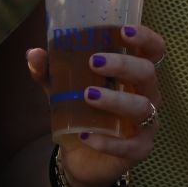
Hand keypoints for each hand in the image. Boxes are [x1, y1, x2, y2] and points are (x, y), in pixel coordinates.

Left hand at [25, 23, 164, 186]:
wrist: (81, 155)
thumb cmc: (81, 111)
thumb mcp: (62, 88)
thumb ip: (48, 71)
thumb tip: (33, 53)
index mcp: (134, 74)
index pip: (154, 51)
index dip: (146, 38)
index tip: (124, 31)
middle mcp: (146, 95)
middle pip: (147, 74)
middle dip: (123, 65)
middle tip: (94, 62)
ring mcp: (146, 124)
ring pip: (142, 107)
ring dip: (116, 99)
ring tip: (88, 95)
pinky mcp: (139, 150)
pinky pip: (130, 146)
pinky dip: (108, 142)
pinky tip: (86, 136)